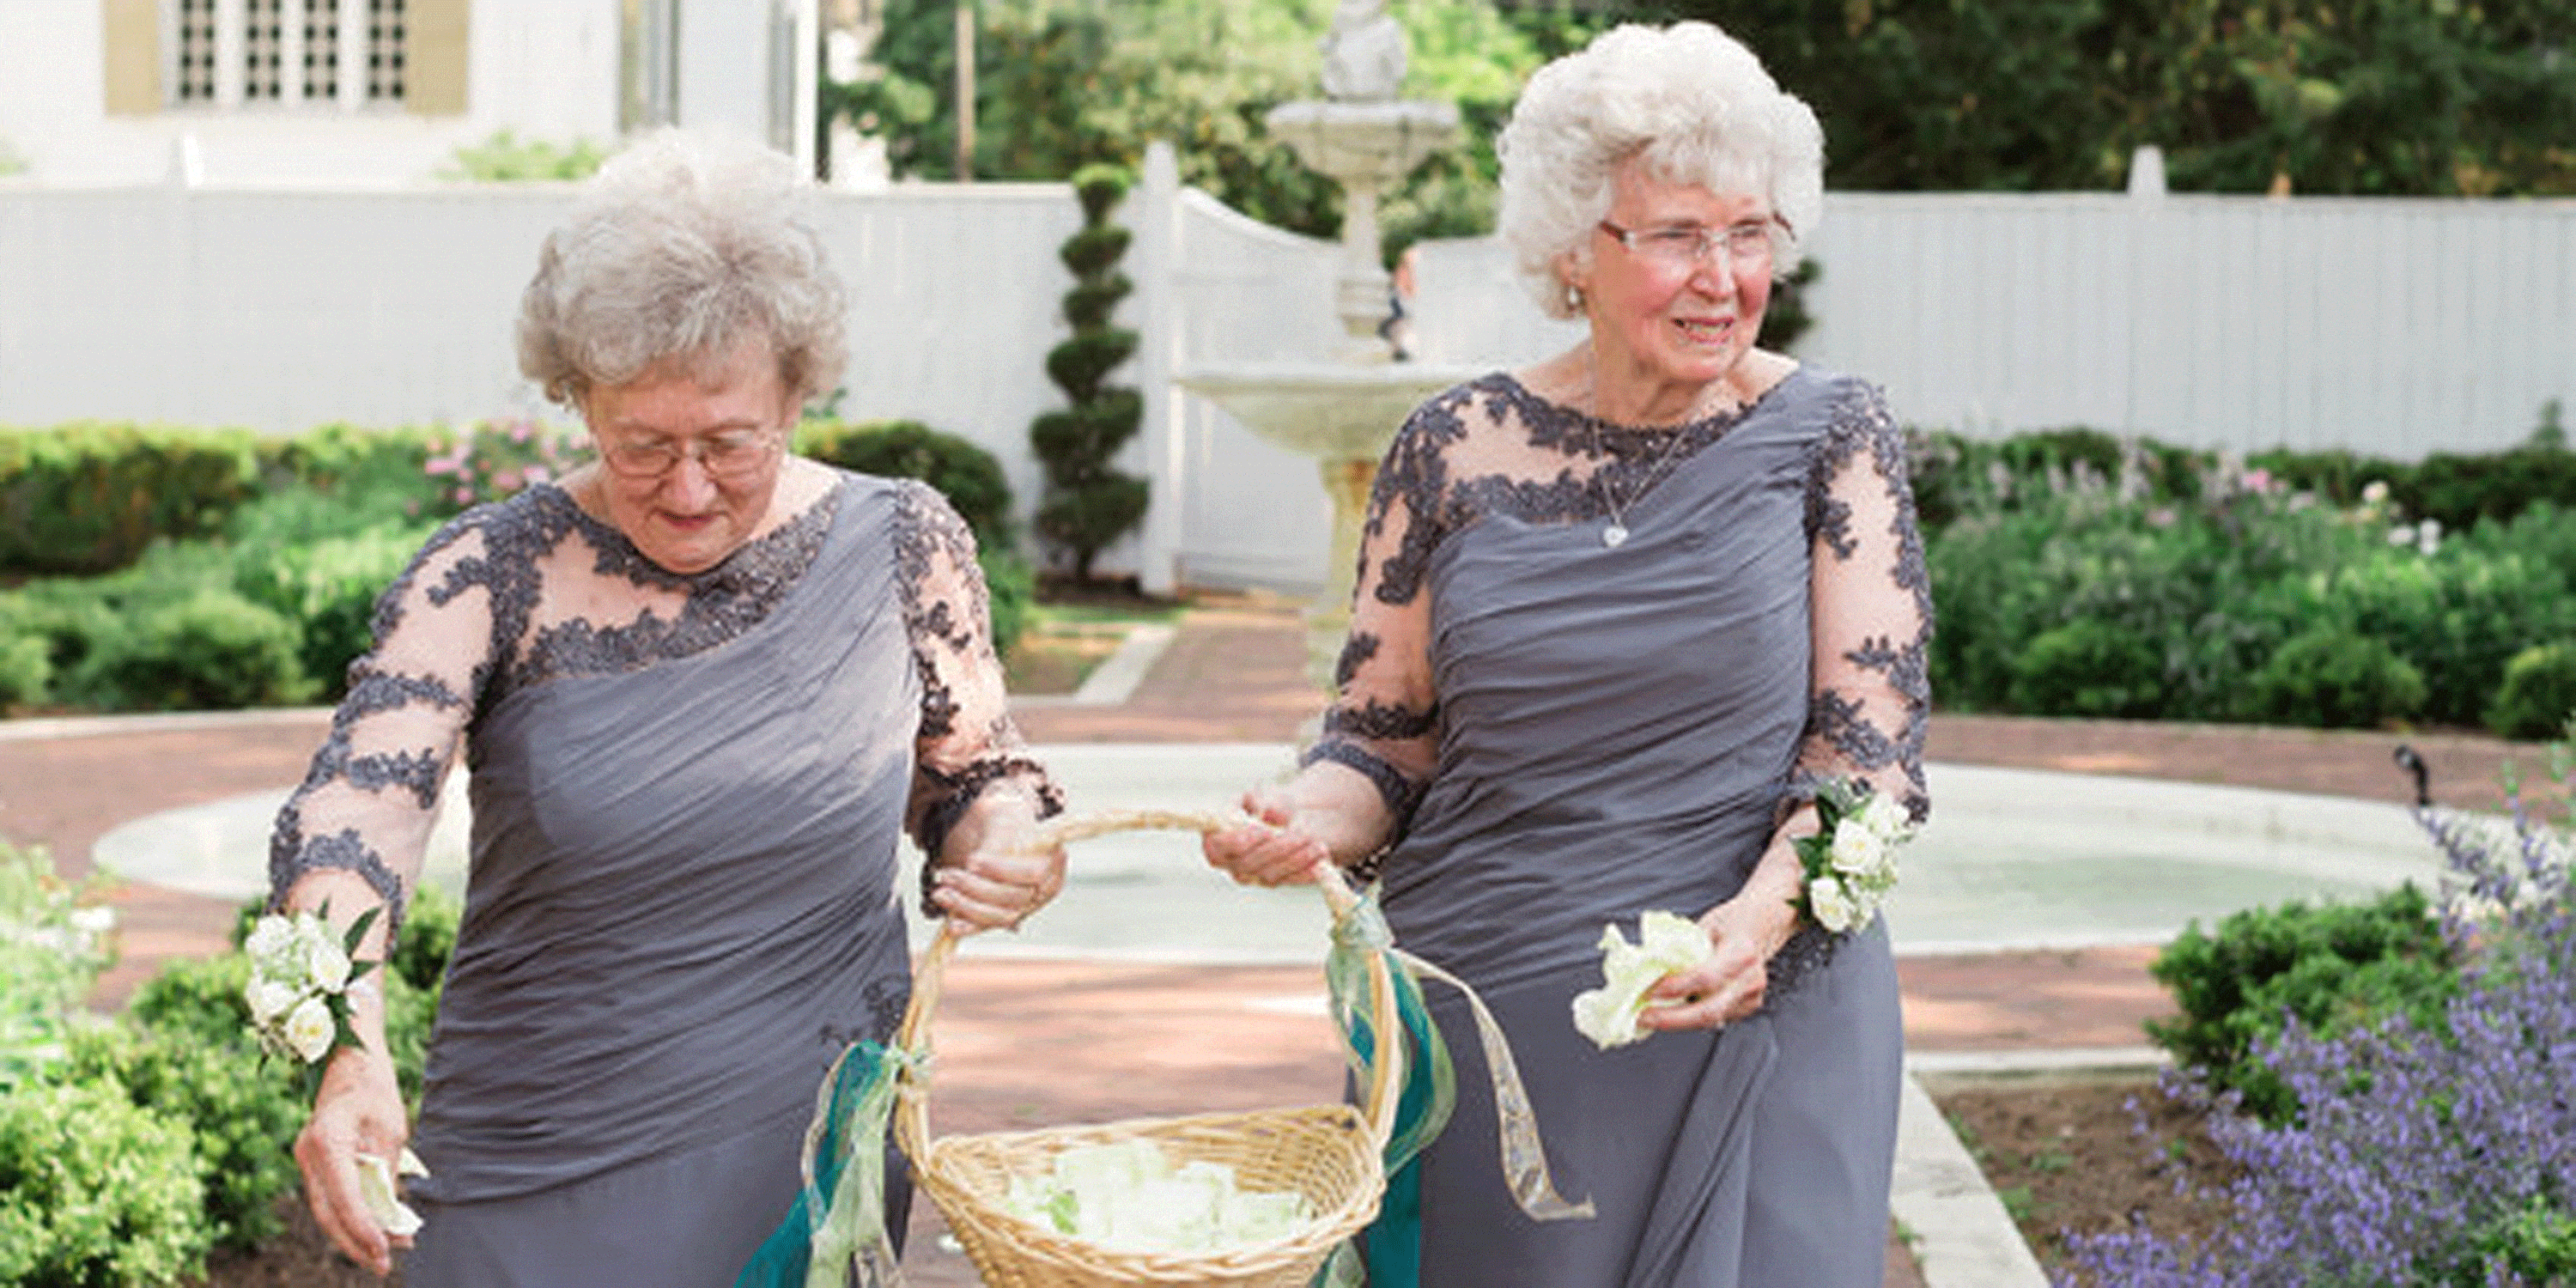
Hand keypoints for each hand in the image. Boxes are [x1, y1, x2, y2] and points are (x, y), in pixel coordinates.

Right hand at [294, 1042, 411, 1275]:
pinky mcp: (315, 1162)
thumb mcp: (391, 1129)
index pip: (344, 1198)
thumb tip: (390, 1218)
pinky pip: (330, 1196)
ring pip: (325, 1210)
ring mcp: (307, 1159)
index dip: (364, 1229)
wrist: (348, 1058)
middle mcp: (308, 1154)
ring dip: (353, 1233)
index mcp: (327, 1141)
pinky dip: (350, 1214)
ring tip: (385, 1252)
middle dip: (355, 1242)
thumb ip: (385, 1173)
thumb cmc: (374, 1088)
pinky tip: (374, 1228)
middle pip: (328, 1213)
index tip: (386, 1251)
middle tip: (384, 1264)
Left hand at [931, 793, 1066, 932]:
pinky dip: (970, 927)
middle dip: (975, 888)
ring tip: (940, 892)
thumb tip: (985, 857)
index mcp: (1053, 862)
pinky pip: (989, 927)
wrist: (997, 834)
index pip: (1034, 873)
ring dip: (967, 906)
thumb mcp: (1003, 819)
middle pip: (1014, 898)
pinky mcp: (1005, 918)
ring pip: (1001, 916)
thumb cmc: (1003, 824)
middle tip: (945, 874)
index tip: (971, 860)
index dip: (1002, 870)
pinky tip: (952, 924)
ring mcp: (1025, 907)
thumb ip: (998, 840)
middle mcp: (1043, 889)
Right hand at [1200, 786, 1332, 887]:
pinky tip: (1320, 855)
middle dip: (1274, 849)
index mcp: (1217, 840)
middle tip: (1296, 833)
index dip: (1236, 842)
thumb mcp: (1267, 795)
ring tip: (1314, 841)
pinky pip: (1292, 880)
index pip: (1216, 848)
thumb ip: (1264, 801)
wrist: (1295, 816)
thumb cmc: (1271, 803)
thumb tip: (1269, 813)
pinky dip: (1307, 869)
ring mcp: (1256, 877)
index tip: (1261, 830)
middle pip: (1247, 864)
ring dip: (1295, 858)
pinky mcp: (1280, 881)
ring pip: (1271, 875)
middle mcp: (1233, 863)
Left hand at [1636, 893, 1798, 1033]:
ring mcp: (1752, 996)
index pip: (1706, 977)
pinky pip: (1715, 1018)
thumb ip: (1684, 948)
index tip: (1648, 990)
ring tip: (1650, 1016)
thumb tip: (1649, 965)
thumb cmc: (1732, 921)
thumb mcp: (1705, 925)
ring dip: (1677, 1021)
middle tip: (1643, 1017)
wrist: (1763, 925)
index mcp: (1742, 952)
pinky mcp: (1747, 1007)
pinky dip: (1690, 1018)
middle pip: (1709, 1010)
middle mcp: (1751, 978)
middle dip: (1671, 1018)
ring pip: (1710, 1019)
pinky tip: (1671, 1013)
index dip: (1675, 987)